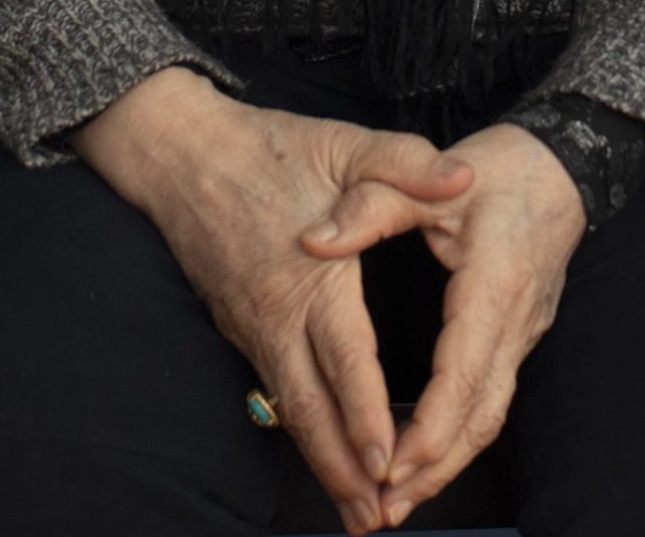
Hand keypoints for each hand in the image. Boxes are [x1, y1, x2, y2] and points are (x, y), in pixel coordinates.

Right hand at [78, 74, 477, 534]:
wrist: (180, 153)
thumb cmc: (269, 147)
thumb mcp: (345, 144)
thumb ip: (406, 163)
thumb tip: (464, 176)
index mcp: (310, 275)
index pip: (343, 357)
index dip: (366, 413)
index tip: (390, 460)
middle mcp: (275, 314)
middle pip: (311, 408)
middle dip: (344, 468)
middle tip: (377, 517)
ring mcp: (253, 327)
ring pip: (291, 409)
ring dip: (323, 463)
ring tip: (357, 512)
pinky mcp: (241, 329)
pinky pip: (276, 392)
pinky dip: (304, 432)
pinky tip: (324, 457)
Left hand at [299, 119, 587, 528]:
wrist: (561, 165)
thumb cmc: (497, 168)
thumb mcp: (425, 172)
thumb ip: (368, 206)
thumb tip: (312, 241)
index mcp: (495, 279)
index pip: (465, 368)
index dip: (431, 423)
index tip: (392, 461)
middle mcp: (516, 318)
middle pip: (482, 412)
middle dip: (435, 465)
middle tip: (386, 504)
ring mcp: (524, 332)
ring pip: (491, 414)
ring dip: (448, 461)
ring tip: (400, 498)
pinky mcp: (520, 337)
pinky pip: (493, 398)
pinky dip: (459, 435)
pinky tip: (427, 457)